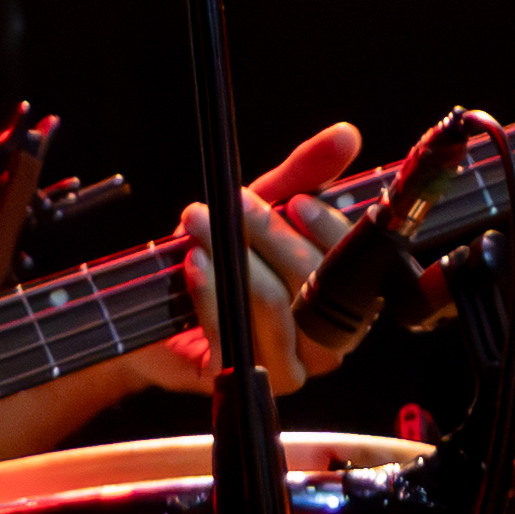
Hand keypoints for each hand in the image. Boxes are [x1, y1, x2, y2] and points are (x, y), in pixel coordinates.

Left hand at [161, 123, 369, 395]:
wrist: (160, 309)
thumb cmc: (223, 260)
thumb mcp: (263, 209)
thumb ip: (304, 175)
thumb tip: (346, 135)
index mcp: (343, 298)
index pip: (354, 264)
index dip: (328, 230)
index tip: (295, 201)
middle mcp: (327, 340)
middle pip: (314, 284)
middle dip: (269, 236)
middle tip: (235, 202)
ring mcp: (290, 367)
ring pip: (277, 307)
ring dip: (236, 259)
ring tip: (200, 226)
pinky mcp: (245, 378)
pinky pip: (234, 332)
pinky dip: (210, 293)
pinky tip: (194, 263)